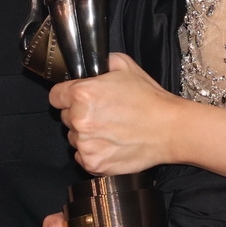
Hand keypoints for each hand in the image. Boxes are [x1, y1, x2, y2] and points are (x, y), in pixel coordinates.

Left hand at [47, 53, 184, 175]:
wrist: (170, 129)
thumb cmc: (150, 99)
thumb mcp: (126, 66)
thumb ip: (101, 63)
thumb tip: (91, 65)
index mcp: (82, 93)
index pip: (55, 96)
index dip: (67, 96)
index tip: (77, 99)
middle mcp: (79, 119)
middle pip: (66, 117)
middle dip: (79, 114)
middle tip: (104, 113)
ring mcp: (85, 144)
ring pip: (74, 138)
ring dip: (87, 135)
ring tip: (111, 130)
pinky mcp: (93, 163)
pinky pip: (83, 156)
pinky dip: (94, 152)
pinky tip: (112, 144)